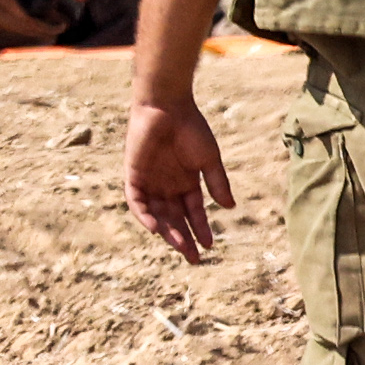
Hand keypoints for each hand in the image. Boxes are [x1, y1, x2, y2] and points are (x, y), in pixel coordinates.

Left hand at [125, 96, 231, 259]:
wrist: (167, 105)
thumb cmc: (191, 128)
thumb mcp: (209, 159)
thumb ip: (217, 183)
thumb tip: (230, 208)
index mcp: (187, 182)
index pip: (193, 212)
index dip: (201, 229)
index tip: (209, 246)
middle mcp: (168, 185)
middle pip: (175, 219)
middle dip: (184, 238)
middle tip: (193, 258)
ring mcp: (150, 181)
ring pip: (157, 214)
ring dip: (167, 231)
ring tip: (180, 246)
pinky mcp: (134, 174)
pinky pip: (137, 200)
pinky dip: (144, 215)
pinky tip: (156, 228)